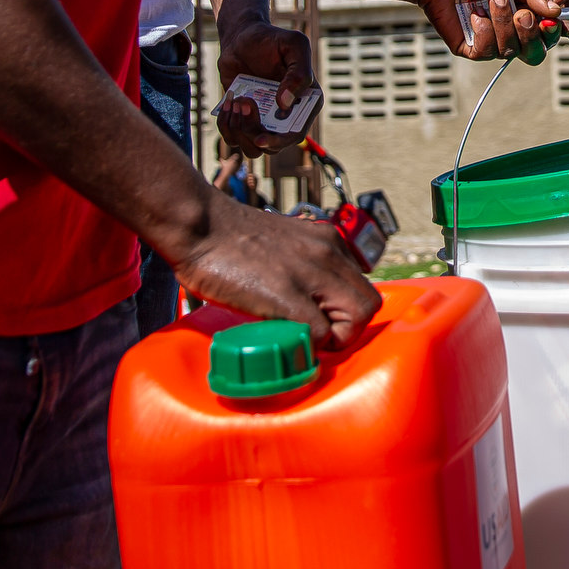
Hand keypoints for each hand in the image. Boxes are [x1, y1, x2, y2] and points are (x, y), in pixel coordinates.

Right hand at [170, 194, 380, 346]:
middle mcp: (327, 253)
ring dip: (333, 339)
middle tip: (316, 337)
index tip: (322, 321)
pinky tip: (282, 341)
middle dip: (348, 329)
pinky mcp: (286, 294)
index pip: (362, 285)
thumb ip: (302, 263)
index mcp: (327, 241)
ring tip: (302, 340)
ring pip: (355, 318)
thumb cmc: (229, 239)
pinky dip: (306, 345)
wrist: (200, 223)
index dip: (345, 312)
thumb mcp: (282, 242)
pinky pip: (319, 332)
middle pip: (368, 304)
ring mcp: (309, 272)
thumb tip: (308, 297)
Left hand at [214, 1, 313, 154]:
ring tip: (236, 100)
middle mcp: (286, 118)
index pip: (295, 133)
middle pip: (272, 147)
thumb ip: (299, 72)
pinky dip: (226, 125)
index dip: (279, 140)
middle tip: (243, 103)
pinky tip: (228, 102)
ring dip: (239, 130)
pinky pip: (233, 139)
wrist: (242, 39)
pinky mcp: (242, 120)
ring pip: (252, 149)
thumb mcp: (293, 45)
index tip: (259, 137)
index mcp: (305, 104)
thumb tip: (286, 104)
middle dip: (253, 132)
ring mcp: (264, 122)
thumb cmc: (271, 39)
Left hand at [413, 0, 555, 60]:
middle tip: (522, 13)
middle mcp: (509, 32)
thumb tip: (554, 11)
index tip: (550, 18)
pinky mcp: (469, 46)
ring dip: (505, 24)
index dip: (552, 32)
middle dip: (531, 35)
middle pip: (534, 54)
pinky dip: (486, 33)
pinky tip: (477, 14)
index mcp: (524, 14)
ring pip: (510, 51)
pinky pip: (486, 52)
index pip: (546, 36)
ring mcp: (489, 41)